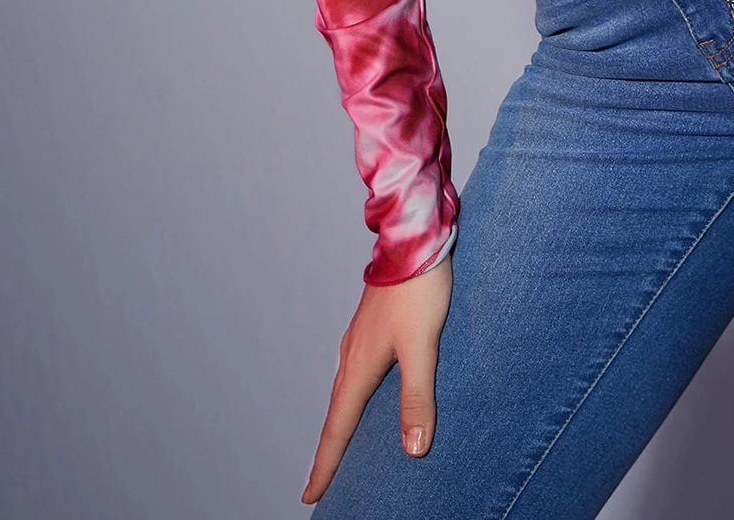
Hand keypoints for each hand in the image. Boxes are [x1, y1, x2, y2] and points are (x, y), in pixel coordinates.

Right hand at [302, 254, 452, 503]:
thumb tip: (414, 449)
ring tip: (341, 446)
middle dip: (329, 451)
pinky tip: (367, 393)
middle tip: (320, 483)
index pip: (339, 428)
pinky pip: (356, 374)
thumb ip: (417, 397)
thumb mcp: (423, 346)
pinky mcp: (372, 327)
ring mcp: (360, 339)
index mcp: (360, 366)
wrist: (414, 238)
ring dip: (341, 423)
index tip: (310, 496)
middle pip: (337, 414)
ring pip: (345, 392)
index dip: (326, 465)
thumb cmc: (419, 288)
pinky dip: (354, 397)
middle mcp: (352, 355)